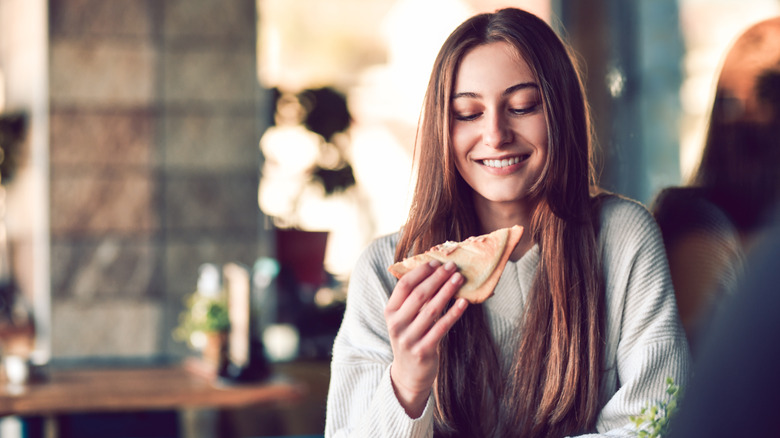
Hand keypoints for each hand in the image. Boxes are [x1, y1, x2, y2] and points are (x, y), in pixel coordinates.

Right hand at [384, 260, 468, 417]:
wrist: (409, 374)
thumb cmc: (411, 338)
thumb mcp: (404, 319)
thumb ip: (412, 299)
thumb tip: (432, 271)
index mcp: (390, 312)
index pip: (404, 286)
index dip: (420, 272)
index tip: (436, 263)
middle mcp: (396, 324)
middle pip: (419, 295)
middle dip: (437, 278)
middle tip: (452, 267)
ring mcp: (409, 339)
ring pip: (432, 309)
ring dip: (447, 291)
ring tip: (459, 279)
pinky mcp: (423, 350)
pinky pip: (442, 327)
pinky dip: (454, 313)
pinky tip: (463, 302)